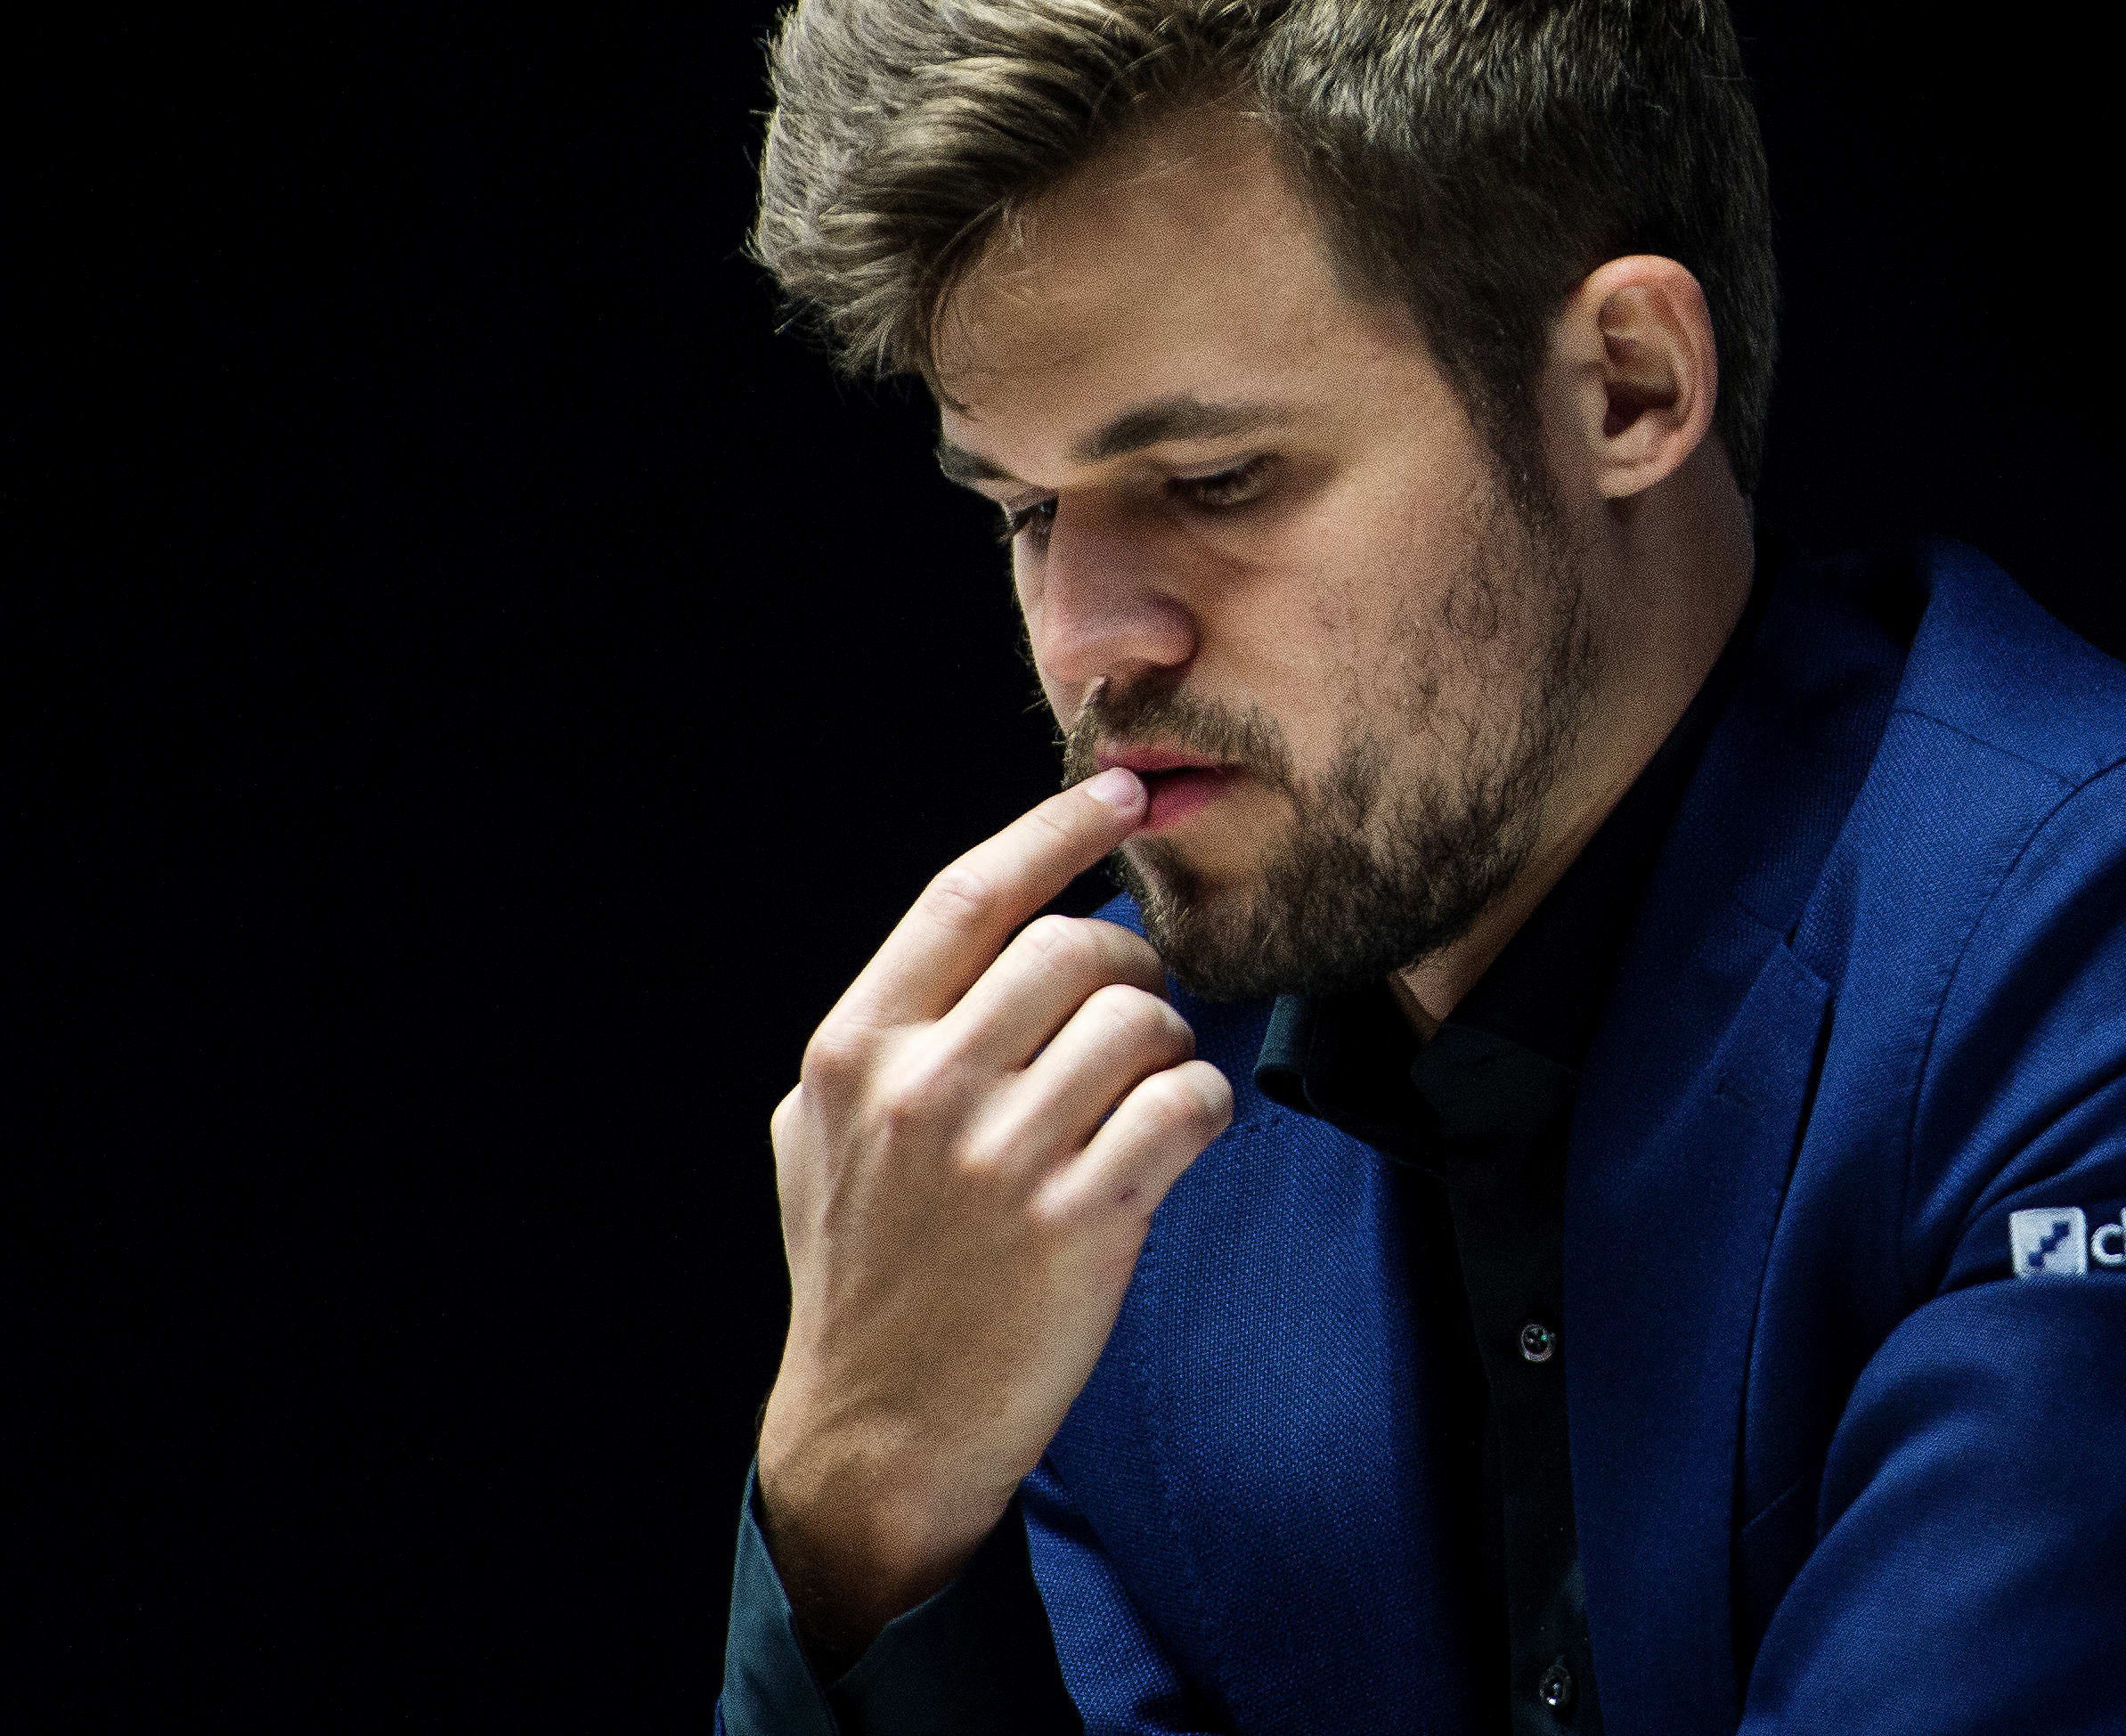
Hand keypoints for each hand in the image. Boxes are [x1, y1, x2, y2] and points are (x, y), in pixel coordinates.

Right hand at [753, 768, 1237, 1669]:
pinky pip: (1189, 1102)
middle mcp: (921, 1090)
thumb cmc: (866, 1273)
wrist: (883, 1434)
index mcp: (855, 1051)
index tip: (1120, 792)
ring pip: (1146, 1019)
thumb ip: (888, 1031)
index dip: (1056, 829)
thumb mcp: (822, 1137)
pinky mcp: (1083, 1220)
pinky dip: (1203, 1108)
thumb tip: (989, 919)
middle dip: (1132, 966)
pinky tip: (1178, 1139)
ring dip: (1172, 1043)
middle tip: (1135, 1013)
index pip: (969, 895)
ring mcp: (1001, 1157)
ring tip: (1149, 1089)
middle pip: (1080, 948)